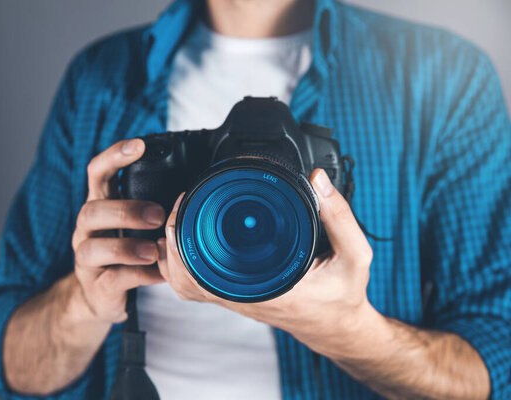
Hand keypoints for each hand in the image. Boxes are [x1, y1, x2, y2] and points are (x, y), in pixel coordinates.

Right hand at [72, 138, 165, 323]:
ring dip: (126, 247)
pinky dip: (138, 276)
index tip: (139, 146)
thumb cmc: (124, 251)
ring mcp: (87, 258)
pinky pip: (113, 279)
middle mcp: (87, 229)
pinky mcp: (96, 286)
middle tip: (158, 215)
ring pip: (93, 247)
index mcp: (100, 205)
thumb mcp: (135, 224)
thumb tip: (194, 187)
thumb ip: (154, 205)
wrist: (99, 295)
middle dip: (125, 210)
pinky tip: (158, 274)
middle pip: (92, 210)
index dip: (114, 156)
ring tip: (153, 251)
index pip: (97, 173)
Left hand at [157, 168, 376, 358]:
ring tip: (181, 214)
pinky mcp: (233, 295)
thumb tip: (316, 178)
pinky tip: (187, 238)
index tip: (188, 199)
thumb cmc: (342, 294)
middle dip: (173, 233)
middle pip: (182, 272)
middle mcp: (241, 295)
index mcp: (265, 287)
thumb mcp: (355, 255)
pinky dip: (182, 263)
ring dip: (173, 249)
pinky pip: (193, 284)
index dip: (186, 231)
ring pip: (182, 281)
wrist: (336, 326)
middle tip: (182, 200)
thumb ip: (340, 216)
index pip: (206, 265)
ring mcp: (233, 298)